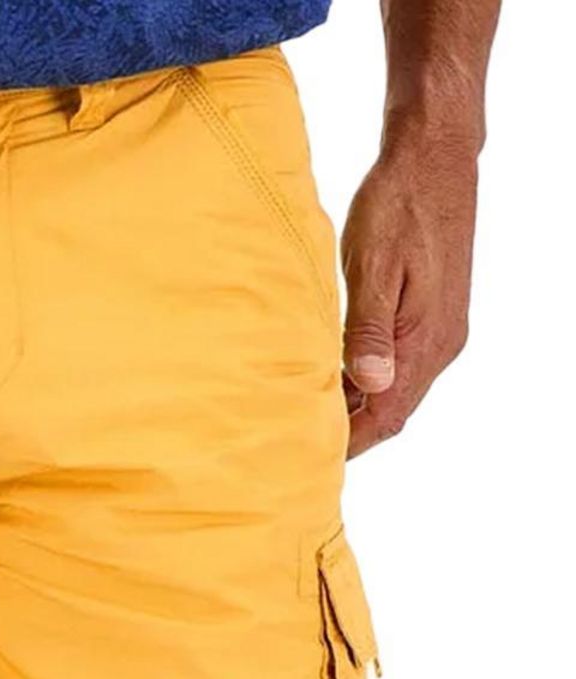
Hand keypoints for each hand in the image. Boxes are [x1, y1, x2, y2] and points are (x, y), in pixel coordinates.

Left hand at [340, 133, 478, 455]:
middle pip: (392, 411)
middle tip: (300, 450)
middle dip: (351, 434)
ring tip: (308, 422)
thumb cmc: (398, 204)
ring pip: (393, 390)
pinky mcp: (428, 316)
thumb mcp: (375, 265)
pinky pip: (396, 365)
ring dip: (356, 408)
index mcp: (427, 340)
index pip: (387, 415)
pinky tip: (332, 379)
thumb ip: (370, 329)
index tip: (311, 460)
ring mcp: (436, 331)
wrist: (433, 157)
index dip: (350, 443)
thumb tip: (371, 383)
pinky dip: (364, 380)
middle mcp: (439, 344)